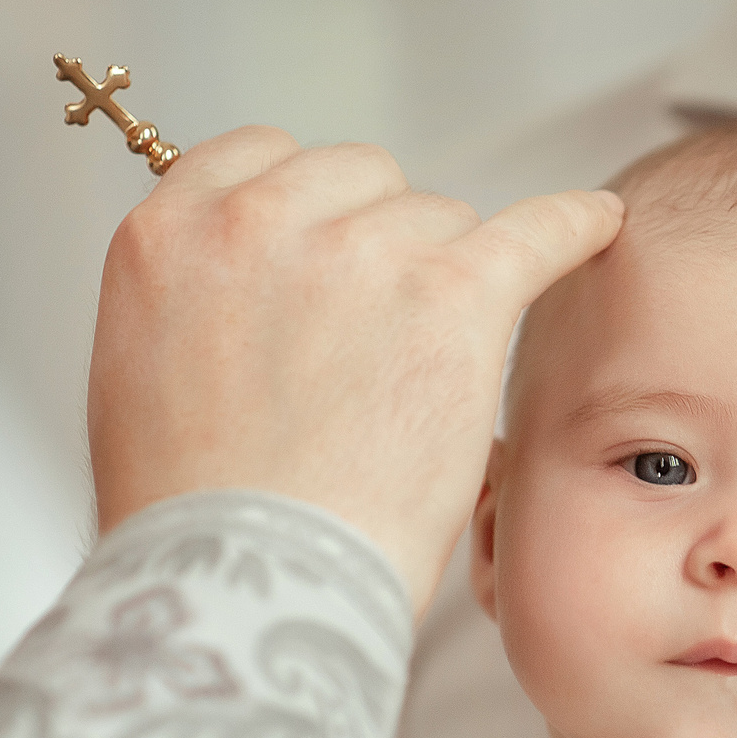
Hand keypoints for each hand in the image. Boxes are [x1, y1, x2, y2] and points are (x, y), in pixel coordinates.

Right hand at [87, 127, 622, 598]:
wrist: (249, 583)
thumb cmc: (196, 515)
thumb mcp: (137, 370)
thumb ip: (199, 294)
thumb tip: (257, 279)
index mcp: (172, 230)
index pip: (263, 154)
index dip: (309, 205)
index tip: (333, 240)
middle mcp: (262, 217)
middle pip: (364, 182)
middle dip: (380, 246)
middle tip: (380, 344)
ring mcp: (361, 248)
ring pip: (441, 218)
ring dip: (447, 279)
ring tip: (425, 380)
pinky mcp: (453, 293)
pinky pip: (537, 229)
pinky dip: (573, 226)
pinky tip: (598, 224)